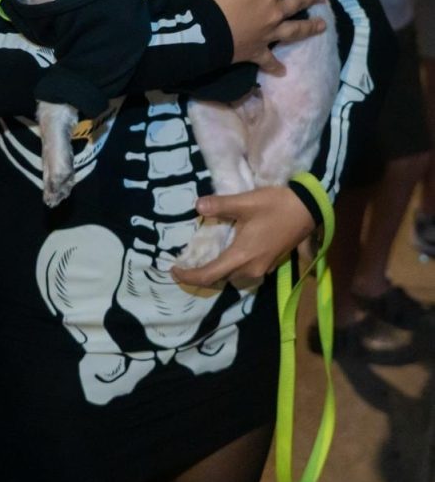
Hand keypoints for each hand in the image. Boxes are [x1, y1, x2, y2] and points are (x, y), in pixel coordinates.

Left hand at [171, 186, 315, 287]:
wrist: (308, 209)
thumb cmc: (275, 205)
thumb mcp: (245, 202)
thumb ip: (220, 205)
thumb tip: (197, 206)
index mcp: (241, 256)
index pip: (209, 275)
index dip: (190, 276)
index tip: (173, 270)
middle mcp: (251, 269)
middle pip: (220, 279)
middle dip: (201, 275)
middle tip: (184, 265)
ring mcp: (262, 268)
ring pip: (232, 277)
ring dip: (217, 273)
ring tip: (202, 261)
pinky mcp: (269, 263)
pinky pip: (244, 272)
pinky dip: (230, 267)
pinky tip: (226, 253)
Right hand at [202, 0, 327, 74]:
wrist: (206, 31)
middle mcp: (275, 13)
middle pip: (298, 3)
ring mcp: (268, 34)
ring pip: (295, 31)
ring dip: (310, 28)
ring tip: (323, 26)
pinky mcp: (257, 51)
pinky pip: (269, 60)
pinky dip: (276, 66)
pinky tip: (283, 72)